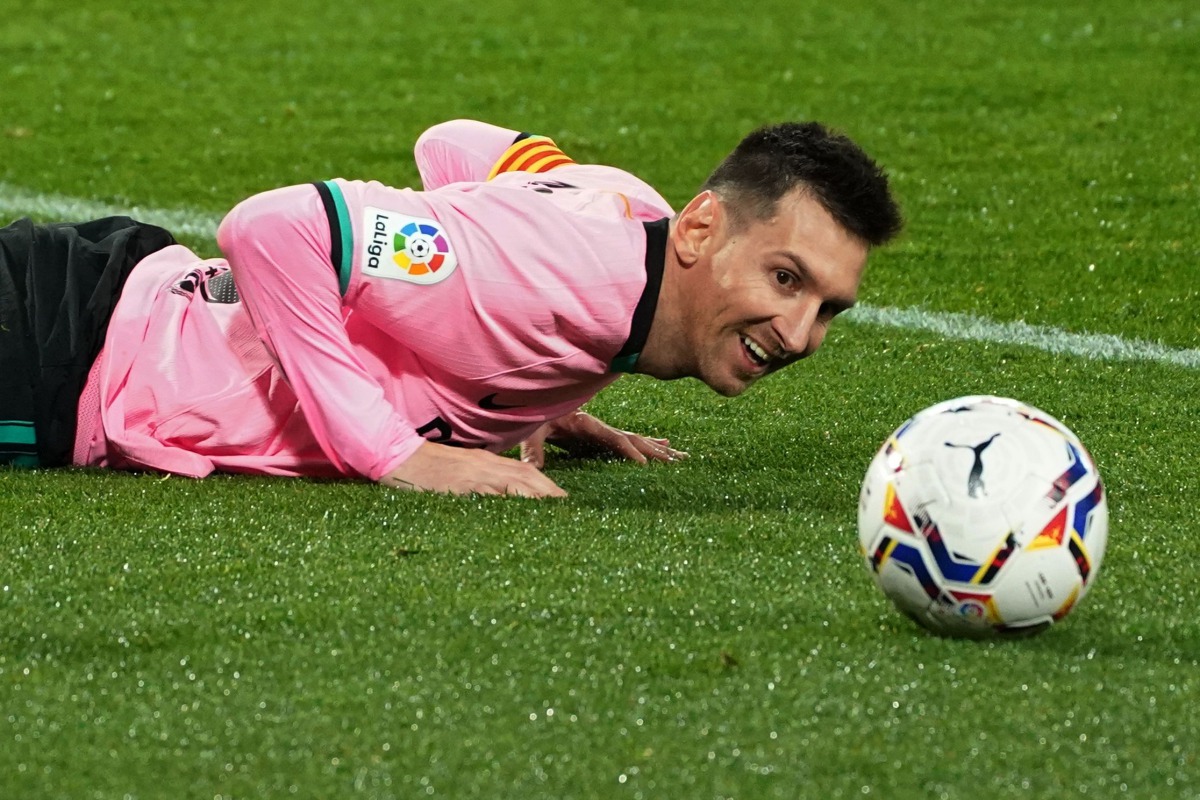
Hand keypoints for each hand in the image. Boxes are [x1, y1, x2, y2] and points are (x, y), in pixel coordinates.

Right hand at [379, 441, 566, 497]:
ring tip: (555, 514)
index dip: (547, 486)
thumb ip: (481, 481)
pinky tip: (521, 514)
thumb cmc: (426, 468)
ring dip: (538, 497)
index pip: (525, 471)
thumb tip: (502, 499)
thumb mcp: (459, 471)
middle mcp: (485, 465)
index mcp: (486, 462)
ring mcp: (474, 475)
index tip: (562, 501)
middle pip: (527, 475)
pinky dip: (509, 503)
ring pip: (515, 483)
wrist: (396, 456)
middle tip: (568, 509)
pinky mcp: (460, 486)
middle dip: (550, 492)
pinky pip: (490, 495)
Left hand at [518, 410, 687, 468]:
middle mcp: (601, 427)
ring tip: (681, 457)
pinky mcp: (603, 436)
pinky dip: (650, 444)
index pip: (613, 439)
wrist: (539, 399)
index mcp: (587, 425)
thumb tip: (532, 469)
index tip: (644, 463)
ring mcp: (604, 431)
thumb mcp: (532, 430)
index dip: (628, 451)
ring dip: (659, 448)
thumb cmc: (535, 416)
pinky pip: (631, 441)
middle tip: (676, 461)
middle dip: (655, 450)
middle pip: (634, 439)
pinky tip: (667, 446)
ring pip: (638, 439)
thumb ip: (533, 449)